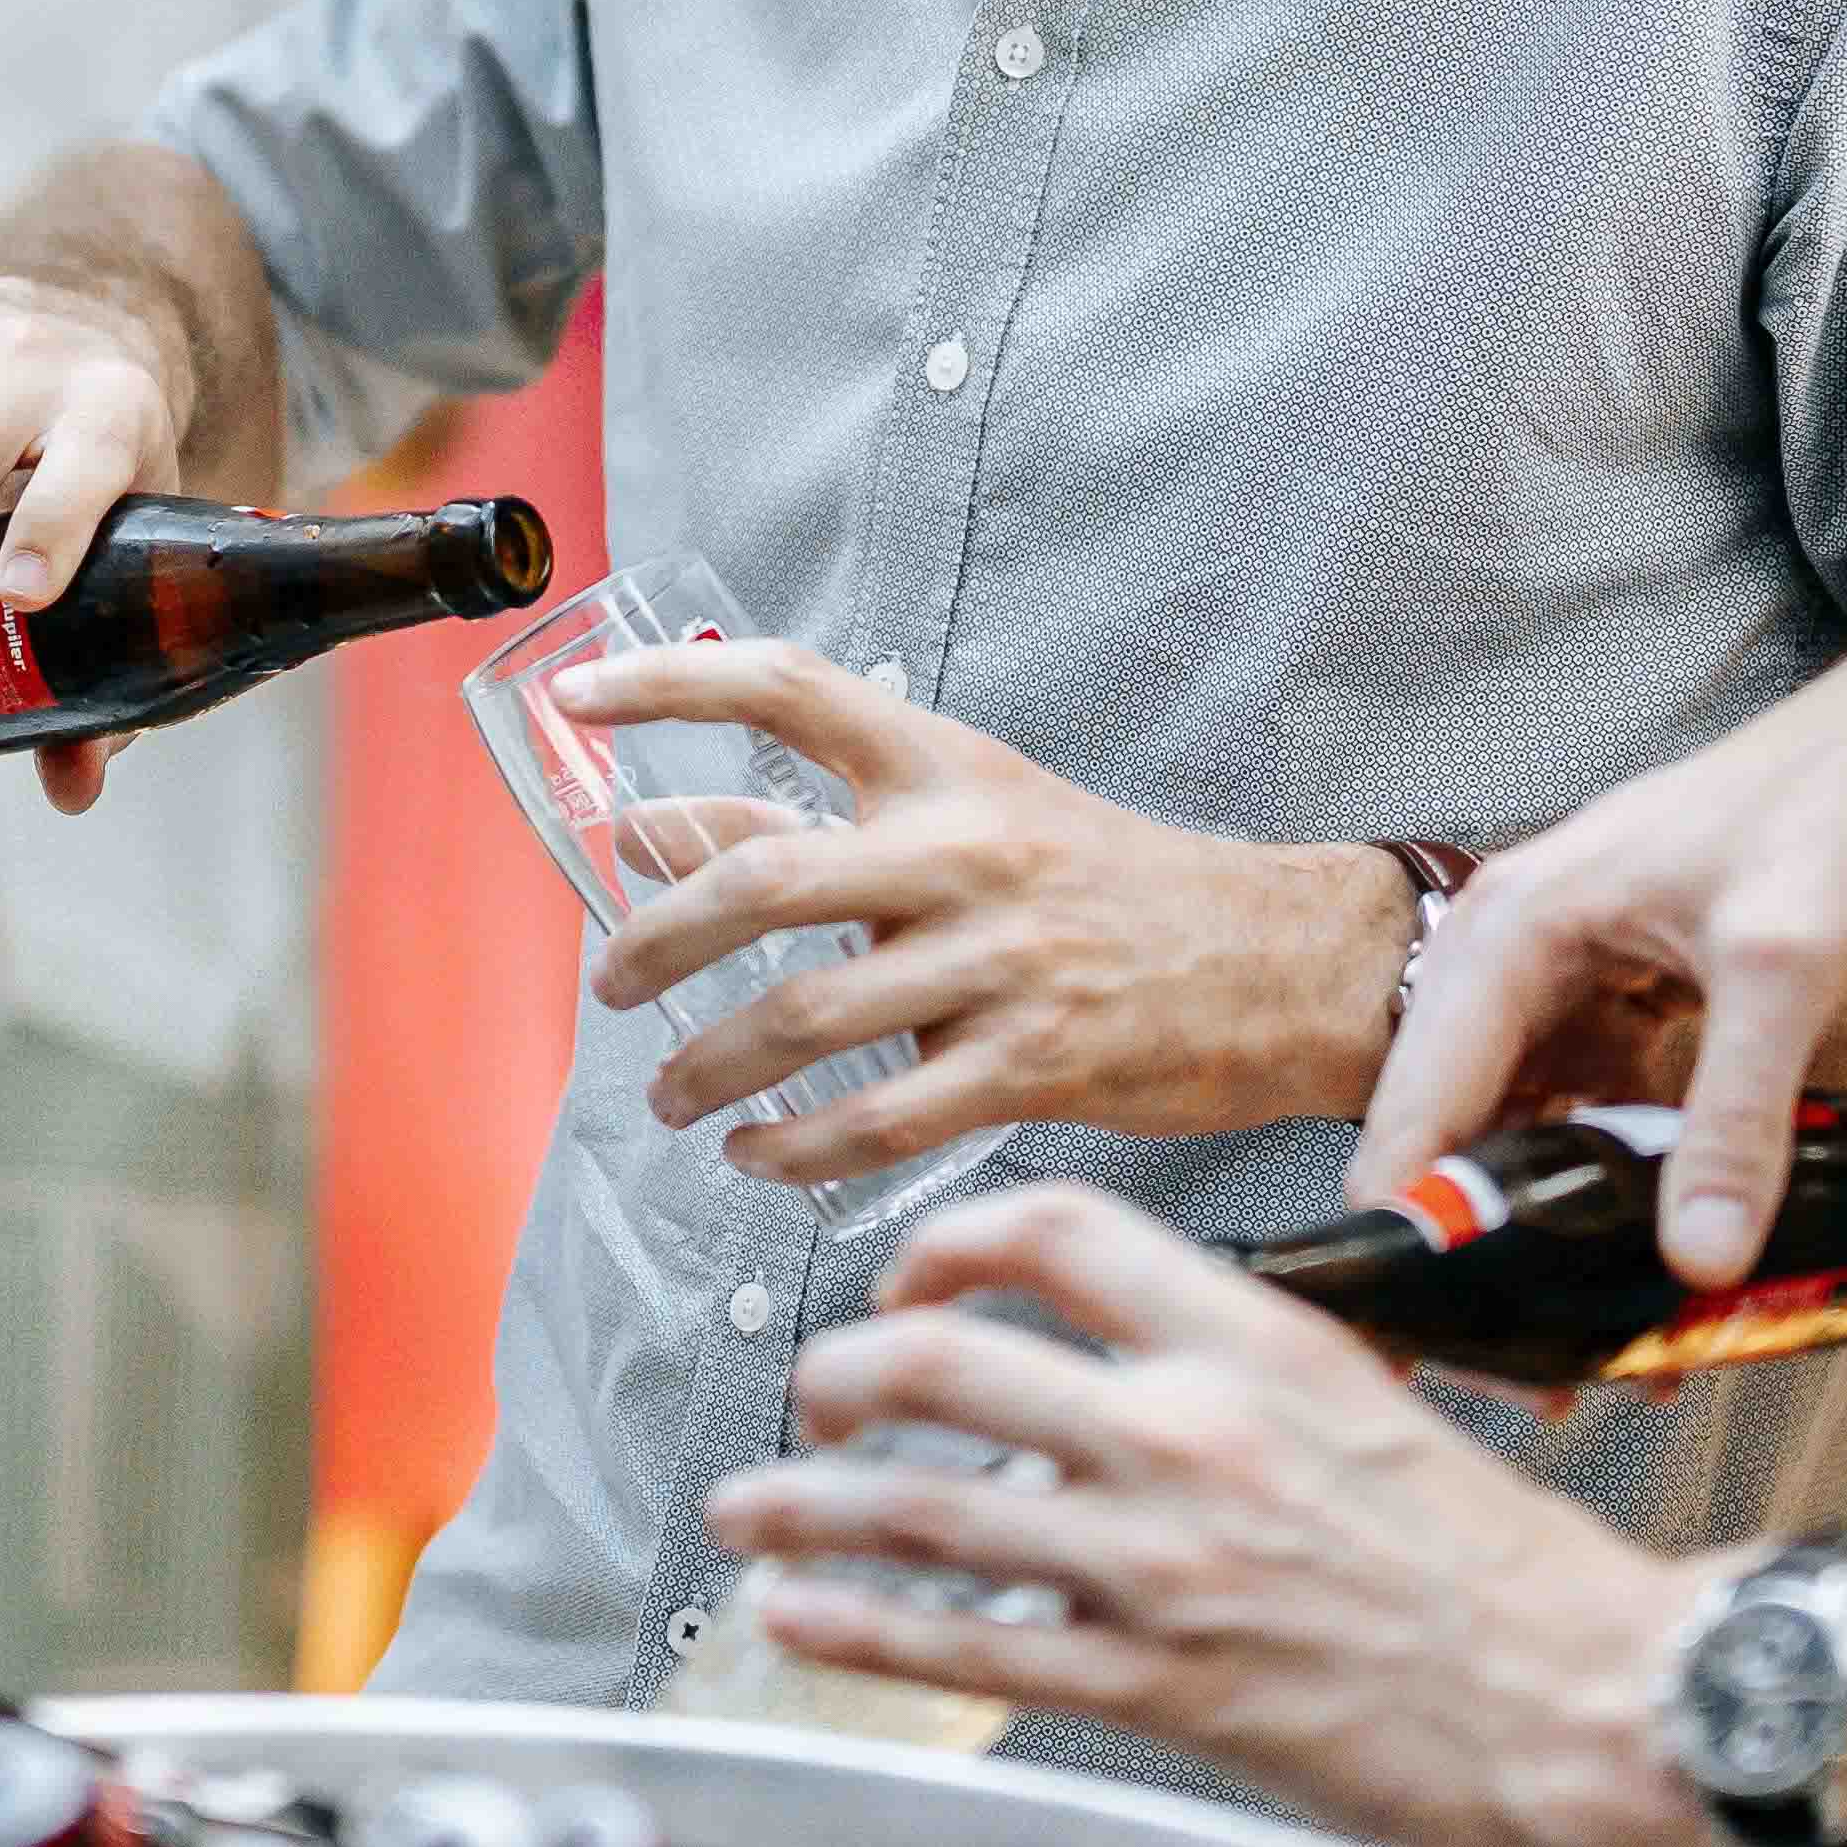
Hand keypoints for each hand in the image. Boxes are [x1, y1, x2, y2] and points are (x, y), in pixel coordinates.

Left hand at [575, 645, 1400, 1179]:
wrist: (1273, 961)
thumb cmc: (1107, 884)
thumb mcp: (974, 813)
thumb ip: (822, 824)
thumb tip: (653, 829)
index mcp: (945, 766)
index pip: (788, 689)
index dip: (669, 690)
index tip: (573, 705)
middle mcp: (963, 850)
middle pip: (763, 881)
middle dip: (656, 941)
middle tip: (611, 986)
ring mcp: (999, 961)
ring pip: (806, 1018)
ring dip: (711, 1067)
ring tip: (670, 1096)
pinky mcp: (1032, 1063)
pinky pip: (879, 1120)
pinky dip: (796, 1150)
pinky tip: (757, 1156)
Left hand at [698, 1185, 1709, 1846]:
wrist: (1600, 1696)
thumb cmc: (1510, 1571)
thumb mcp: (1380, 1404)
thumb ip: (1251, 1374)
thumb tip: (1144, 1372)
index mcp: (1256, 1341)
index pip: (1054, 1231)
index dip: (947, 1242)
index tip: (911, 1278)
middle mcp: (1192, 1434)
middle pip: (947, 1357)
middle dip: (844, 1374)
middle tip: (814, 1396)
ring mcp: (1165, 1564)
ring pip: (922, 1502)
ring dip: (805, 1499)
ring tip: (750, 1502)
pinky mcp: (1160, 1687)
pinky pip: (963, 1642)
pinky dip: (857, 1620)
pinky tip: (803, 1609)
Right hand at [1361, 613, 1846, 1287]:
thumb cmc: (1834, 815)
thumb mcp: (1785, 969)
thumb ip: (1735, 1116)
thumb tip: (1697, 1263)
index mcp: (1509, 930)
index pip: (1412, 1106)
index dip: (1404, 1229)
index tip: (1417, 1344)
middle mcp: (1509, 954)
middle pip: (1447, 1133)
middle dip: (1476, 1257)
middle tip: (1527, 1378)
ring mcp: (1557, 978)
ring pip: (1513, 1133)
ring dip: (1542, 1235)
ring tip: (1594, 1353)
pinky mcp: (1609, 1001)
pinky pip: (1577, 1116)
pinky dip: (1599, 1191)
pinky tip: (1649, 1266)